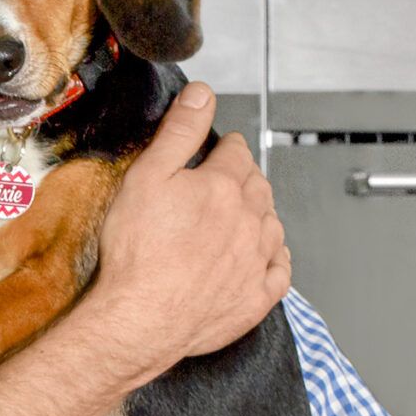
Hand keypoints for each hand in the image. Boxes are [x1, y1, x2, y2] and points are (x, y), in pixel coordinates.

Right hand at [83, 87, 289, 386]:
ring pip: (272, 226)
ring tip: (238, 222)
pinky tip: (261, 260)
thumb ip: (179, 133)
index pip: (235, 153)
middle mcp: (250, 220)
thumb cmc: (137, 255)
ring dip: (259, 219)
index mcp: (224, 186)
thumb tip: (202, 95)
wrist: (140, 320)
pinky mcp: (256, 297)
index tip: (216, 152)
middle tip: (222, 186)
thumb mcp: (145, 179)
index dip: (223, 149)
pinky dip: (274, 261)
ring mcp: (257, 260)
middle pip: (257, 187)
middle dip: (242, 182)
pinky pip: (279, 272)